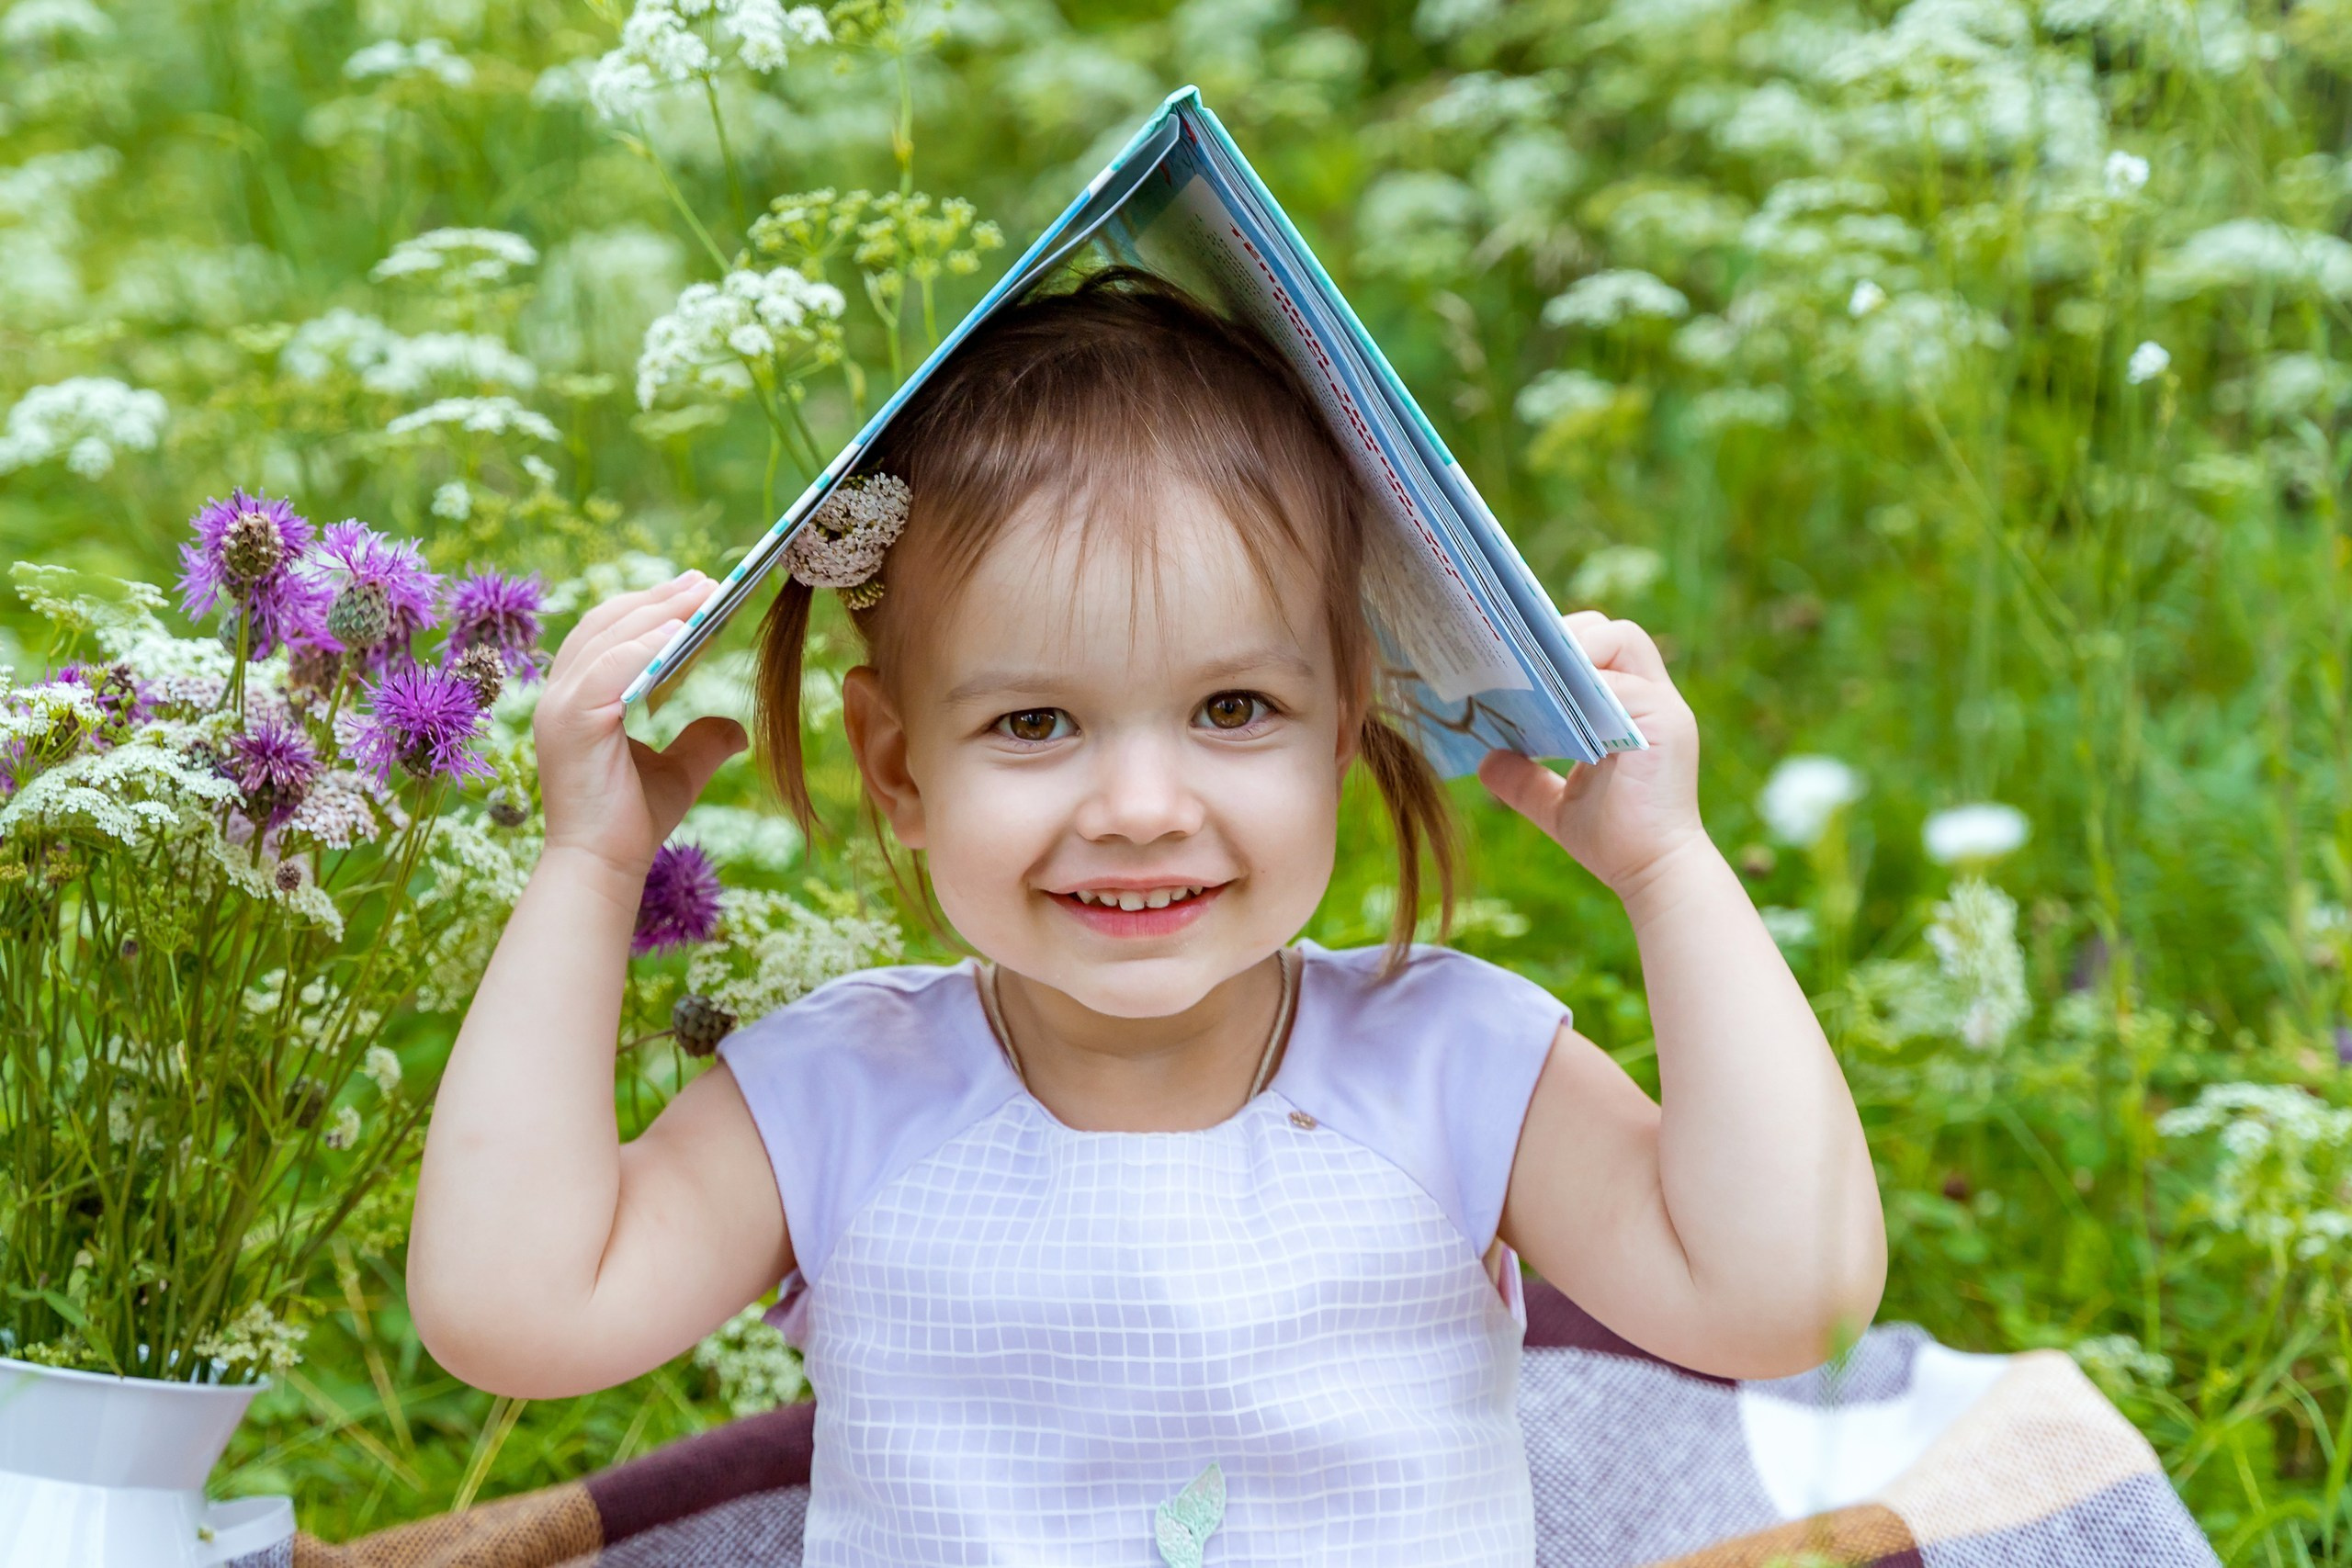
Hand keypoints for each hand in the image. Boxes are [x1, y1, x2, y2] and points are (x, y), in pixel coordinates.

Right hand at [533, 572, 746, 879]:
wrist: (603, 868)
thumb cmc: (630, 823)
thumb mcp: (678, 773)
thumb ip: (701, 743)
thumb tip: (738, 727)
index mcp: (578, 698)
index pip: (609, 634)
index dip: (651, 607)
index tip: (698, 588)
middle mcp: (559, 694)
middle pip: (607, 624)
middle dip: (659, 597)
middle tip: (708, 580)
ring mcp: (559, 705)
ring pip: (608, 637)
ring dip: (659, 610)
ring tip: (705, 592)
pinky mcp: (570, 721)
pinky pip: (609, 667)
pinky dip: (645, 645)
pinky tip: (682, 631)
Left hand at [1478, 611, 1705, 898]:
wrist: (1652, 874)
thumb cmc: (1613, 839)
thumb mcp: (1556, 805)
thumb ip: (1523, 779)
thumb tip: (1484, 758)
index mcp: (1632, 709)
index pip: (1603, 648)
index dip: (1564, 644)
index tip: (1517, 658)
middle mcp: (1652, 699)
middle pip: (1616, 632)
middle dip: (1566, 636)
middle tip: (1519, 662)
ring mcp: (1663, 708)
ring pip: (1622, 641)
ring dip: (1574, 652)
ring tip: (1532, 677)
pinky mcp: (1666, 723)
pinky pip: (1622, 685)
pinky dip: (1583, 688)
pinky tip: (1549, 708)